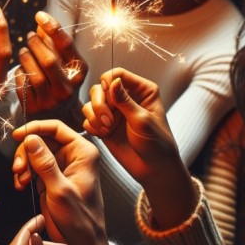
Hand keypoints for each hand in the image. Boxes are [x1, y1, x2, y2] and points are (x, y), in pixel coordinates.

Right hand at [12, 120, 112, 244]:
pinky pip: (31, 167)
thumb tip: (32, 139)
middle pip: (41, 139)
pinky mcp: (50, 179)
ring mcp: (60, 168)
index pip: (56, 128)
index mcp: (82, 153)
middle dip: (26, 153)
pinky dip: (23, 174)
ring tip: (21, 182)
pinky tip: (22, 186)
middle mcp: (72, 157)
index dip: (35, 128)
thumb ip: (45, 164)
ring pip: (33, 153)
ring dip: (23, 165)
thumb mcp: (60, 191)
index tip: (17, 136)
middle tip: (18, 170)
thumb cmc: (80, 221)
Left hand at [15, 11, 85, 120]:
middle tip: (29, 37)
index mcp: (79, 71)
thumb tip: (41, 20)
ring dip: (25, 58)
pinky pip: (22, 85)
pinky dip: (19, 73)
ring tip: (23, 51)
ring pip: (34, 74)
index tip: (39, 14)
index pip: (66, 45)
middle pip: (48, 60)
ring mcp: (51, 101)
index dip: (52, 27)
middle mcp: (68, 89)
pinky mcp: (34, 108)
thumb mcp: (64, 61)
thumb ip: (54, 41)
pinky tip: (21, 69)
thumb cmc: (60, 78)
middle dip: (35, 44)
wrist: (58, 113)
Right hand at [81, 69, 194, 228]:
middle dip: (99, 103)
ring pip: (90, 103)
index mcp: (142, 91)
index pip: (117, 74)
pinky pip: (87, 119)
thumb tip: (112, 82)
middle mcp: (125, 98)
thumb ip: (125, 100)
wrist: (153, 169)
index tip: (109, 96)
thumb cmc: (157, 144)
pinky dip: (92, 126)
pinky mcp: (103, 126)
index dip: (108, 83)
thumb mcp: (142, 120)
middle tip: (108, 120)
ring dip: (94, 116)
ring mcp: (113, 112)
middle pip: (99, 88)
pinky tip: (104, 135)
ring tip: (107, 128)